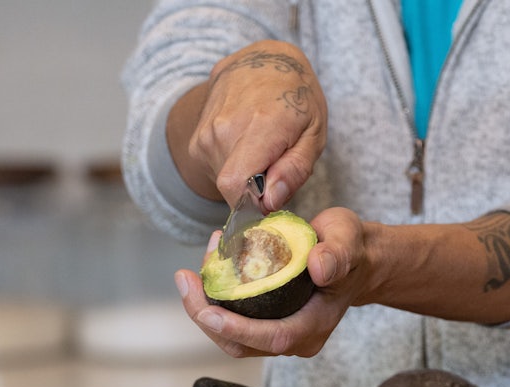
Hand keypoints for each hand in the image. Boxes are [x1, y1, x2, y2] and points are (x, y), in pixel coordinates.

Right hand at [167, 40, 327, 210]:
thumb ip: (294, 170)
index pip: (235, 187)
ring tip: (260, 147)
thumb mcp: (314, 133)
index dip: (253, 205)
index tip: (270, 199)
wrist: (264, 58)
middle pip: (232, 187)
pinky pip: (214, 165)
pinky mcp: (196, 136)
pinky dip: (231, 162)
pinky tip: (245, 139)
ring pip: (222, 177)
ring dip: (243, 174)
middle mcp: (223, 129)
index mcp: (258, 127)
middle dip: (254, 188)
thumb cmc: (297, 96)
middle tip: (274, 163)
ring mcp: (204, 131)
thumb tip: (269, 202)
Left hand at [173, 207, 366, 357]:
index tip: (208, 312)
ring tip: (193, 271)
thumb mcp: (348, 240)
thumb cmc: (351, 250)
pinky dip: (214, 299)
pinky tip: (207, 270)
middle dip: (206, 317)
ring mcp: (279, 334)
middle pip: (241, 344)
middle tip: (186, 280)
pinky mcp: (265, 324)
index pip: (273, 338)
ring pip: (230, 337)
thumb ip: (337, 252)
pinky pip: (232, 322)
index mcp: (315, 326)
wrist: (354, 260)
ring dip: (204, 307)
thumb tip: (319, 267)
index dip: (238, 329)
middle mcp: (296, 339)